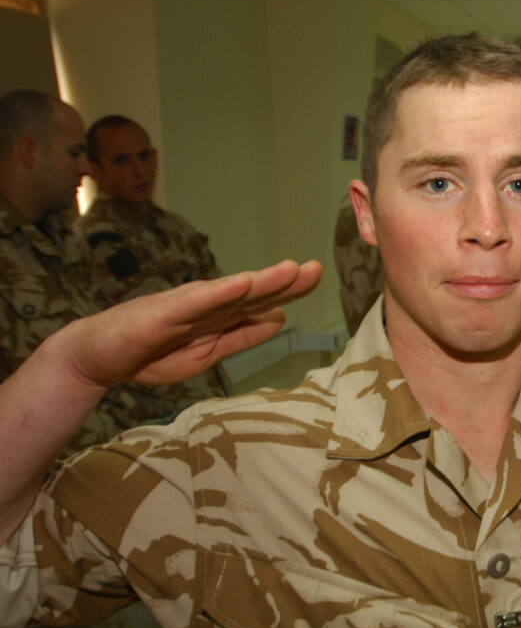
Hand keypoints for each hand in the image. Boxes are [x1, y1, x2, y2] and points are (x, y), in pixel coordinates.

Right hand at [60, 260, 321, 391]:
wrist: (96, 358)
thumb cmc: (150, 354)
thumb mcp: (207, 353)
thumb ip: (242, 336)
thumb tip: (280, 320)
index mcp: (219, 315)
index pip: (260, 300)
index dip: (289, 289)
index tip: (316, 275)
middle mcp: (206, 304)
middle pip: (251, 292)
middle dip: (284, 281)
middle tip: (314, 268)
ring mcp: (183, 306)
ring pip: (228, 293)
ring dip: (259, 282)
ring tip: (289, 270)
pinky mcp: (160, 314)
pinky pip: (194, 303)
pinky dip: (219, 293)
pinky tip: (241, 284)